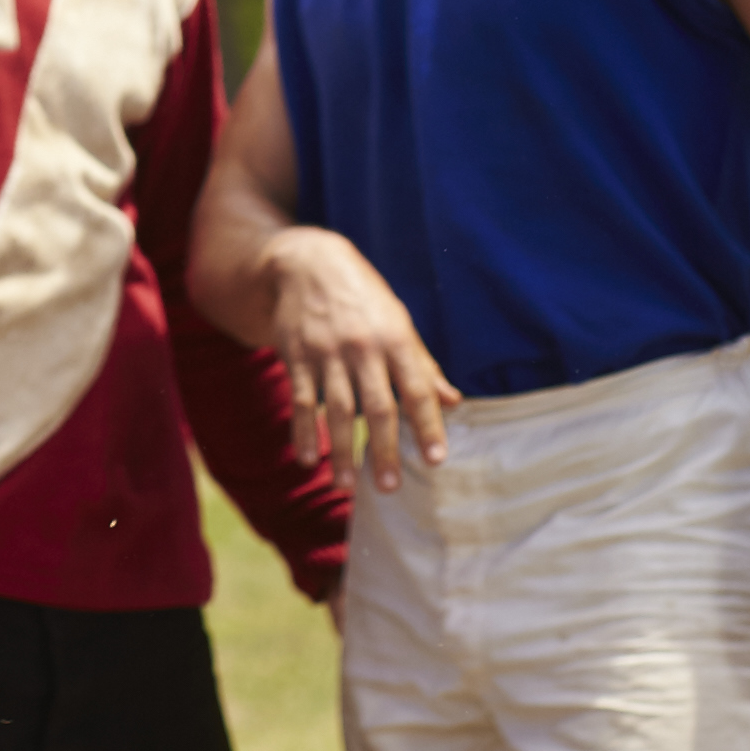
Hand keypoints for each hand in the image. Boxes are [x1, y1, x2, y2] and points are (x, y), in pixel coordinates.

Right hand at [259, 232, 454, 494]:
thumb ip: (423, 365)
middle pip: (378, 406)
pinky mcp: (297, 355)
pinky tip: (308, 459)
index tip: (435, 459)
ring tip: (346, 485)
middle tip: (389, 487)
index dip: (428, 424)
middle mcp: (364, 346)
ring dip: (342, 450)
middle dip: (384, 450)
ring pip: (338, 409)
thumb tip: (453, 401)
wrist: (307, 263)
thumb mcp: (398, 323)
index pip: (417, 388)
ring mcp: (328, 352)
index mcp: (397, 338)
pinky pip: (302, 399)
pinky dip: (304, 431)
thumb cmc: (363, 299)